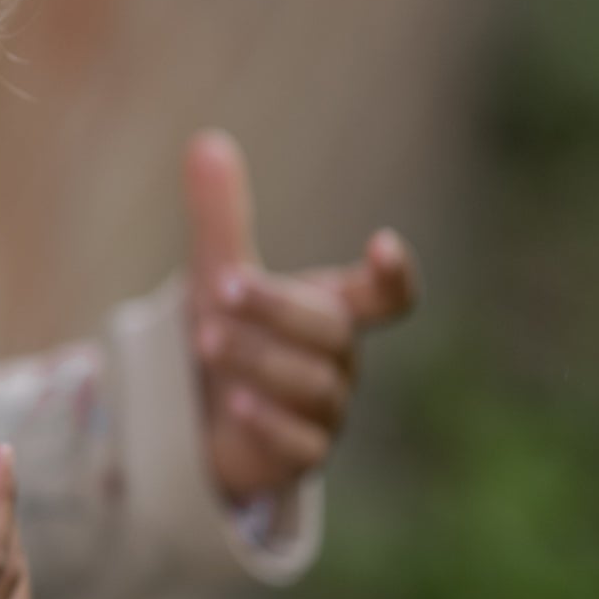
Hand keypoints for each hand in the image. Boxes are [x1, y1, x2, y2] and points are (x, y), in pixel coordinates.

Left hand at [184, 130, 418, 504]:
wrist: (205, 420)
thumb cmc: (233, 335)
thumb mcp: (220, 275)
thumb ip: (222, 217)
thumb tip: (206, 142)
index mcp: (335, 311)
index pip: (386, 296)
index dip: (393, 275)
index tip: (383, 245)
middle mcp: (341, 361)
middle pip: (333, 332)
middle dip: (278, 309)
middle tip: (220, 289)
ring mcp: (327, 412)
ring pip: (314, 385)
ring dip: (260, 360)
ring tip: (206, 340)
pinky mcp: (301, 457)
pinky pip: (302, 443)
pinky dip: (271, 423)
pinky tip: (237, 404)